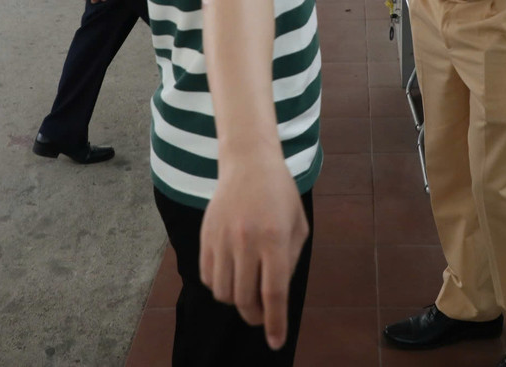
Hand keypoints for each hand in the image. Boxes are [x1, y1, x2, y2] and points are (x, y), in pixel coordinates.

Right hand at [200, 152, 307, 349]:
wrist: (248, 163)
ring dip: (237, 303)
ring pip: (224, 293)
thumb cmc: (280, 194)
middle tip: (263, 317)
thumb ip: (289, 261)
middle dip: (256, 317)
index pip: (273, 294)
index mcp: (275, 239)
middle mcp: (247, 241)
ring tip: (248, 293)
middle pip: (245, 299)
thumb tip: (276, 295)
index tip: (276, 342)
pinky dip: (220, 287)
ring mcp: (223, 239)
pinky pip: (209, 277)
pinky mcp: (207, 237)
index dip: (275, 323)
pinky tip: (232, 278)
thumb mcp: (298, 225)